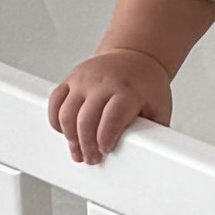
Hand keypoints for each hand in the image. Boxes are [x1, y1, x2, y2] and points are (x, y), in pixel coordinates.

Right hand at [51, 43, 172, 167]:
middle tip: (92, 158)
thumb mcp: (158, 107)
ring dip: (70, 138)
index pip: (112, 117)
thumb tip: (150, 155)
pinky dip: (56, 121)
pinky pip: (55, 102)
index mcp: (127, 89)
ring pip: (67, 113)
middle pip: (85, 119)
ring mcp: (84, 80)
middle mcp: (103, 82)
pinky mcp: (71, 79)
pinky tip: (66, 131)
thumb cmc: (146, 84)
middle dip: (86, 145)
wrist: (135, 56)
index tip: (105, 151)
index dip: (105, 138)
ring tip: (78, 150)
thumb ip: (152, 131)